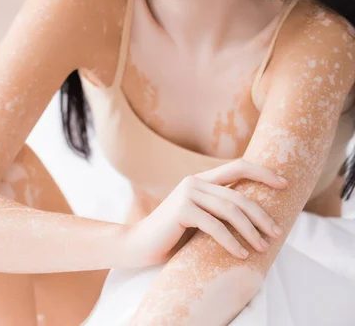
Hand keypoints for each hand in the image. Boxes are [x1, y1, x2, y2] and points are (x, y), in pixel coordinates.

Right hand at [123, 159, 287, 266]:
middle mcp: (195, 181)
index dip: (263, 173)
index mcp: (202, 179)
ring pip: (230, 209)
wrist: (138, 244)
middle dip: (262, 214)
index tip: (285, 184)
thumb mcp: (200, 217)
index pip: (238, 166)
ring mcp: (187, 194)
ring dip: (251, 230)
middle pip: (239, 193)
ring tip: (263, 247)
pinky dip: (231, 242)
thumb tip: (257, 215)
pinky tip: (242, 255)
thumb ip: (219, 209)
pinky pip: (214, 226)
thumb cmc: (173, 235)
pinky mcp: (181, 210)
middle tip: (277, 232)